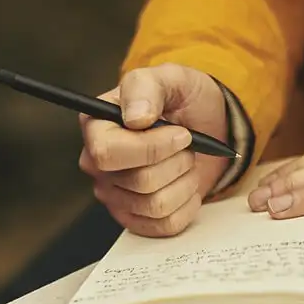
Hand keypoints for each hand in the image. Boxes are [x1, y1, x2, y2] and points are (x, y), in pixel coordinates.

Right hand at [79, 63, 229, 236]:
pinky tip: (186, 185)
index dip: (150, 148)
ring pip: (155, 205)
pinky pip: (165, 226)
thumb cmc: (183, 100)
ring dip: (185, 182)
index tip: (181, 134)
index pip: (107, 153)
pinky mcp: (136, 218)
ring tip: (186, 162)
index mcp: (96, 126)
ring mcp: (115, 195)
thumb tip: (135, 117)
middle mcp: (98, 164)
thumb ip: (147, 87)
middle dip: (176, 162)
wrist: (207, 125)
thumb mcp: (170, 78)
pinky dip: (187, 205)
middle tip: (187, 145)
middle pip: (139, 182)